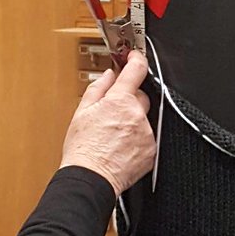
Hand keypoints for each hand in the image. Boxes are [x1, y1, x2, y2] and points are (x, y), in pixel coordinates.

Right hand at [60, 49, 155, 196]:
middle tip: (112, 112)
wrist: (91, 178)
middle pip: (141, 96)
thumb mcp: (82, 112)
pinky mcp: (151, 150)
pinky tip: (121, 146)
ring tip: (113, 135)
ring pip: (144, 118)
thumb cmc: (83, 150)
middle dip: (129, 99)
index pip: (136, 70)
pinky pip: (147, 136)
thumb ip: (98, 88)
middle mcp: (136, 115)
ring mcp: (146, 133)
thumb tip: (109, 75)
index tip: (134, 57)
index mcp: (119, 101)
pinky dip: (137, 138)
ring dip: (132, 121)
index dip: (136, 59)